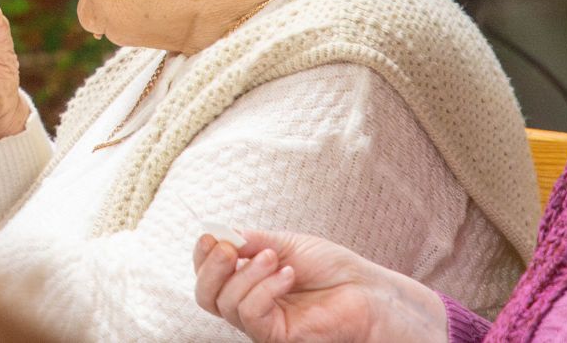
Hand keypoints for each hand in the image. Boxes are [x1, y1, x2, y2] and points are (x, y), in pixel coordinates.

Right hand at [193, 230, 446, 342]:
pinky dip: (264, 289)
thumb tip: (220, 235)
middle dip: (212, 268)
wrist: (364, 290)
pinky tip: (287, 275)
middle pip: (205, 295)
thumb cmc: (329, 268)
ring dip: (247, 274)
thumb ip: (251, 241)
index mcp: (246, 280)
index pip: (207, 274)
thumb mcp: (285, 244)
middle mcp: (248, 304)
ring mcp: (261, 323)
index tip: (211, 235)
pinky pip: (252, 314)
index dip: (202, 256)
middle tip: (229, 248)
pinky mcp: (275, 336)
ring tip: (274, 258)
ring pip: (228, 303)